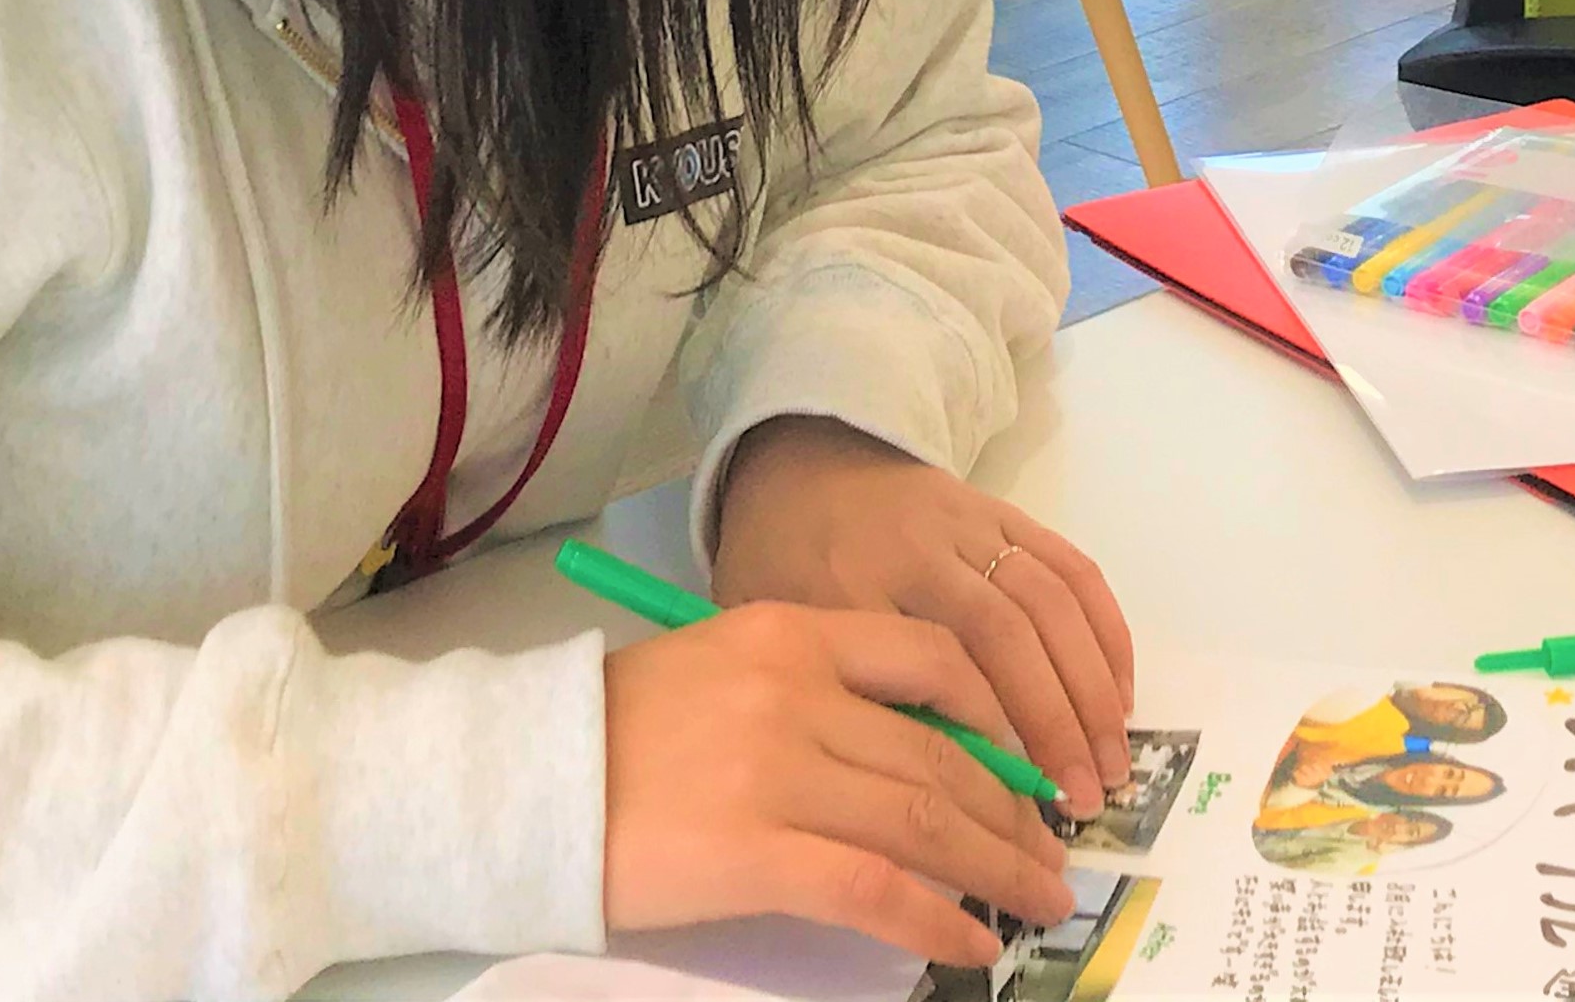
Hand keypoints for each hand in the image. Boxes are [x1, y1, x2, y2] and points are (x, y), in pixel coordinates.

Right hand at [603, 601, 1069, 969]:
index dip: (1000, 720)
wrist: (522, 781)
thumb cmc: (617, 731)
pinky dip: (936, 919)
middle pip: (941, 753)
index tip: (1029, 768)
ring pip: (924, 818)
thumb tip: (914, 757)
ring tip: (1036, 900)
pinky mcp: (755, 851)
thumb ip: (811, 693)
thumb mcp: (721, 670)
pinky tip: (970, 944)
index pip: (933, 659)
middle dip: (1011, 811)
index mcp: (789, 630)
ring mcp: (777, 770)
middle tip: (1052, 853)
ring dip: (996, 866)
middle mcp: (795, 690)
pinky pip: (875, 888)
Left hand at [713, 416, 1134, 812]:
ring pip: (1048, 601)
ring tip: (1110, 762)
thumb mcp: (775, 638)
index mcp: (850, 583)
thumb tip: (918, 793)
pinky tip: (1120, 694)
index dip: (980, 730)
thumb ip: (837, 702)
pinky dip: (1105, 631)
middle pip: (1004, 633)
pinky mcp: (1004, 512)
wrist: (798, 462)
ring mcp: (969, 524)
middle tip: (1083, 801)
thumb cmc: (780, 567)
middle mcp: (918, 547)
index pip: (929, 663)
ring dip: (1090, 686)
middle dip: (1054, 722)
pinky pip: (1069, 566)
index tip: (1006, 805)